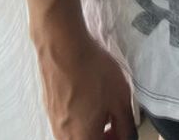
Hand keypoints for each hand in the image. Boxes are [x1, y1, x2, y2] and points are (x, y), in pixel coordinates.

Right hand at [33, 24, 136, 139]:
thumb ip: (126, 125)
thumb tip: (128, 135)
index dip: (117, 139)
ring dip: (91, 127)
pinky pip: (67, 122)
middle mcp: (64, 136)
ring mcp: (54, 121)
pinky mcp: (49, 106)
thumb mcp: (121, 98)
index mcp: (83, 139)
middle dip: (104, 136)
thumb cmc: (91, 71)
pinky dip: (79, 117)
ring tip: (103, 105)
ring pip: (76, 134)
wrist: (63, 47)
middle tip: (115, 121)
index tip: (124, 129)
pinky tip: (88, 95)